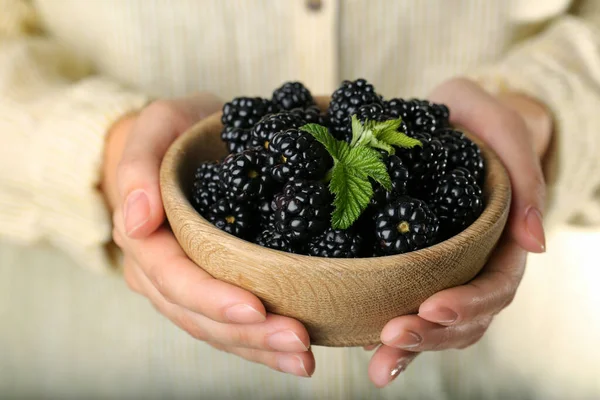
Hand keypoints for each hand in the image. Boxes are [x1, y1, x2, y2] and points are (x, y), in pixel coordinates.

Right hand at [101, 94, 313, 376]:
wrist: (180, 145)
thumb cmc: (172, 134)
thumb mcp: (155, 127)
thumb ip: (138, 167)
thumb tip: (139, 219)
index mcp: (145, 239)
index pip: (173, 277)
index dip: (212, 297)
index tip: (255, 308)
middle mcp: (160, 273)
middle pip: (198, 315)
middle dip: (248, 333)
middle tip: (297, 340)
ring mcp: (184, 287)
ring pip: (216, 331)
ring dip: (259, 348)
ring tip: (304, 357)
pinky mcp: (211, 291)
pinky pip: (230, 326)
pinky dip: (261, 343)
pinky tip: (294, 354)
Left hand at [368, 78, 552, 386]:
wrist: (443, 122)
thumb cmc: (474, 121)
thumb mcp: (499, 126)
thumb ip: (524, 173)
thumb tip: (537, 243)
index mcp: (500, 238)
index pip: (494, 284)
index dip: (468, 302)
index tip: (433, 307)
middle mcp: (473, 263)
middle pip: (464, 317)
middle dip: (430, 333)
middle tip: (392, 336)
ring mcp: (443, 271)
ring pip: (437, 325)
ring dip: (411, 347)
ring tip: (378, 360)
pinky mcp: (412, 269)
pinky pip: (406, 308)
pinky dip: (389, 331)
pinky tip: (365, 347)